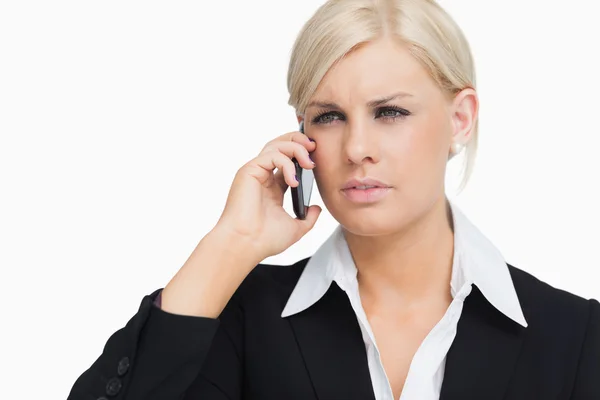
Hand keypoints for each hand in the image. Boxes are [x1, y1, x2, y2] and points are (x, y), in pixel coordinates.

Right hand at [216, 130, 320, 259]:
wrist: (246, 244)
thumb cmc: (264, 239)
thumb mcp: (295, 228)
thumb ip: (308, 218)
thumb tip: (317, 208)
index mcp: (273, 187)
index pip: (288, 161)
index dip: (304, 156)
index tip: (317, 162)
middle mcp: (263, 176)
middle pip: (281, 145)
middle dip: (299, 141)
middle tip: (314, 148)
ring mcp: (255, 172)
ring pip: (276, 145)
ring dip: (296, 148)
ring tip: (309, 164)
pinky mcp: (249, 171)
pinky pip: (271, 155)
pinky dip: (286, 163)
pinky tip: (293, 182)